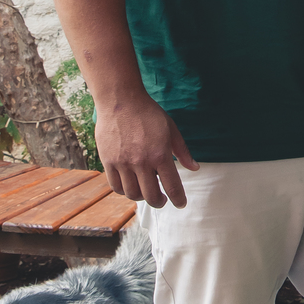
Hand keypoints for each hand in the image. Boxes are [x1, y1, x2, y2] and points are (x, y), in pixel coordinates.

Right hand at [94, 92, 198, 207]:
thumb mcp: (171, 129)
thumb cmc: (148, 113)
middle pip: (151, 196)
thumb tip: (195, 168)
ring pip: (132, 194)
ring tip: (146, 190)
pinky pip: (115, 186)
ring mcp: (123, 163)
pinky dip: (124, 190)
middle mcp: (141, 162)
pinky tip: (131, 184)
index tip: (180, 203)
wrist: (120, 100)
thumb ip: (183, 151)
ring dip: (142, 197)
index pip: (172, 186)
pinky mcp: (108, 161)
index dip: (178, 199)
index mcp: (160, 154)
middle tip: (162, 199)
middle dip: (160, 202)